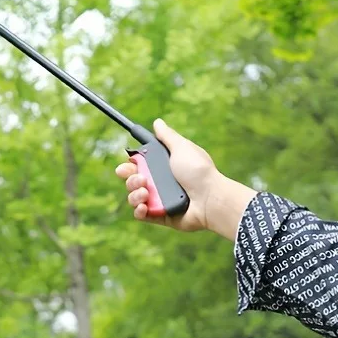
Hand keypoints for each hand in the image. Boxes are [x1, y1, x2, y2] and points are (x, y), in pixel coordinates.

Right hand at [114, 119, 256, 240]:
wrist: (211, 198)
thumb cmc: (199, 171)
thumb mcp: (182, 148)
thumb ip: (167, 136)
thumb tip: (157, 122)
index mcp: (163, 167)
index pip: (137, 166)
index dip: (128, 165)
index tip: (126, 165)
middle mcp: (159, 184)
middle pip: (132, 181)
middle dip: (130, 179)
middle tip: (140, 179)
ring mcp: (159, 201)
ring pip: (134, 198)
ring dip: (134, 194)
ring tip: (146, 192)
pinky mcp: (161, 216)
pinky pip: (141, 215)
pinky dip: (139, 211)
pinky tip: (144, 206)